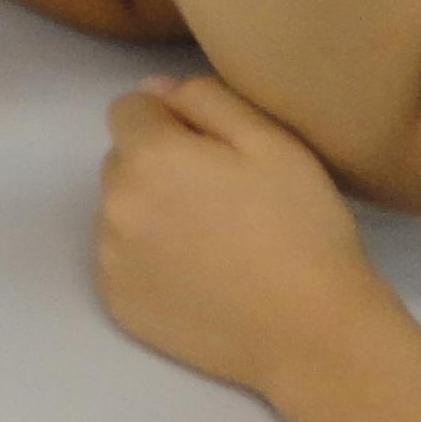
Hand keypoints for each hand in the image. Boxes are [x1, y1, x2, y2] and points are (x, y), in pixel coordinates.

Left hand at [91, 75, 406, 401]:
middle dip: (158, 165)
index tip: (215, 151)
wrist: (311, 332)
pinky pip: (121, 260)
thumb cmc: (300, 228)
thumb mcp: (271, 141)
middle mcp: (112, 204)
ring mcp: (110, 258)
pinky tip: (199, 275)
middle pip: (122, 161)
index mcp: (147, 157)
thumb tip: (156, 89)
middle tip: (220, 197)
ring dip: (150, 212)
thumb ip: (206, 99)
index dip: (172, 120)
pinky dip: (148, 259)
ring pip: (119, 211)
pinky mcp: (117, 301)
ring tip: (213, 240)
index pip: (129, 109)